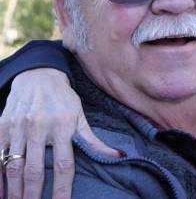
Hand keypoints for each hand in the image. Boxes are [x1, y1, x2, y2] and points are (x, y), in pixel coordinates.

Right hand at [0, 68, 118, 198]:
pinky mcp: (2, 126)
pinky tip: (0, 191)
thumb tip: (116, 156)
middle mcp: (40, 125)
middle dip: (33, 195)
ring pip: (13, 165)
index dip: (63, 189)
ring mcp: (19, 126)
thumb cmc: (63, 99)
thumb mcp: (80, 115)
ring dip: (14, 190)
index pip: (64, 164)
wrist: (39, 75)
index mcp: (64, 124)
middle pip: (35, 169)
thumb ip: (93, 140)